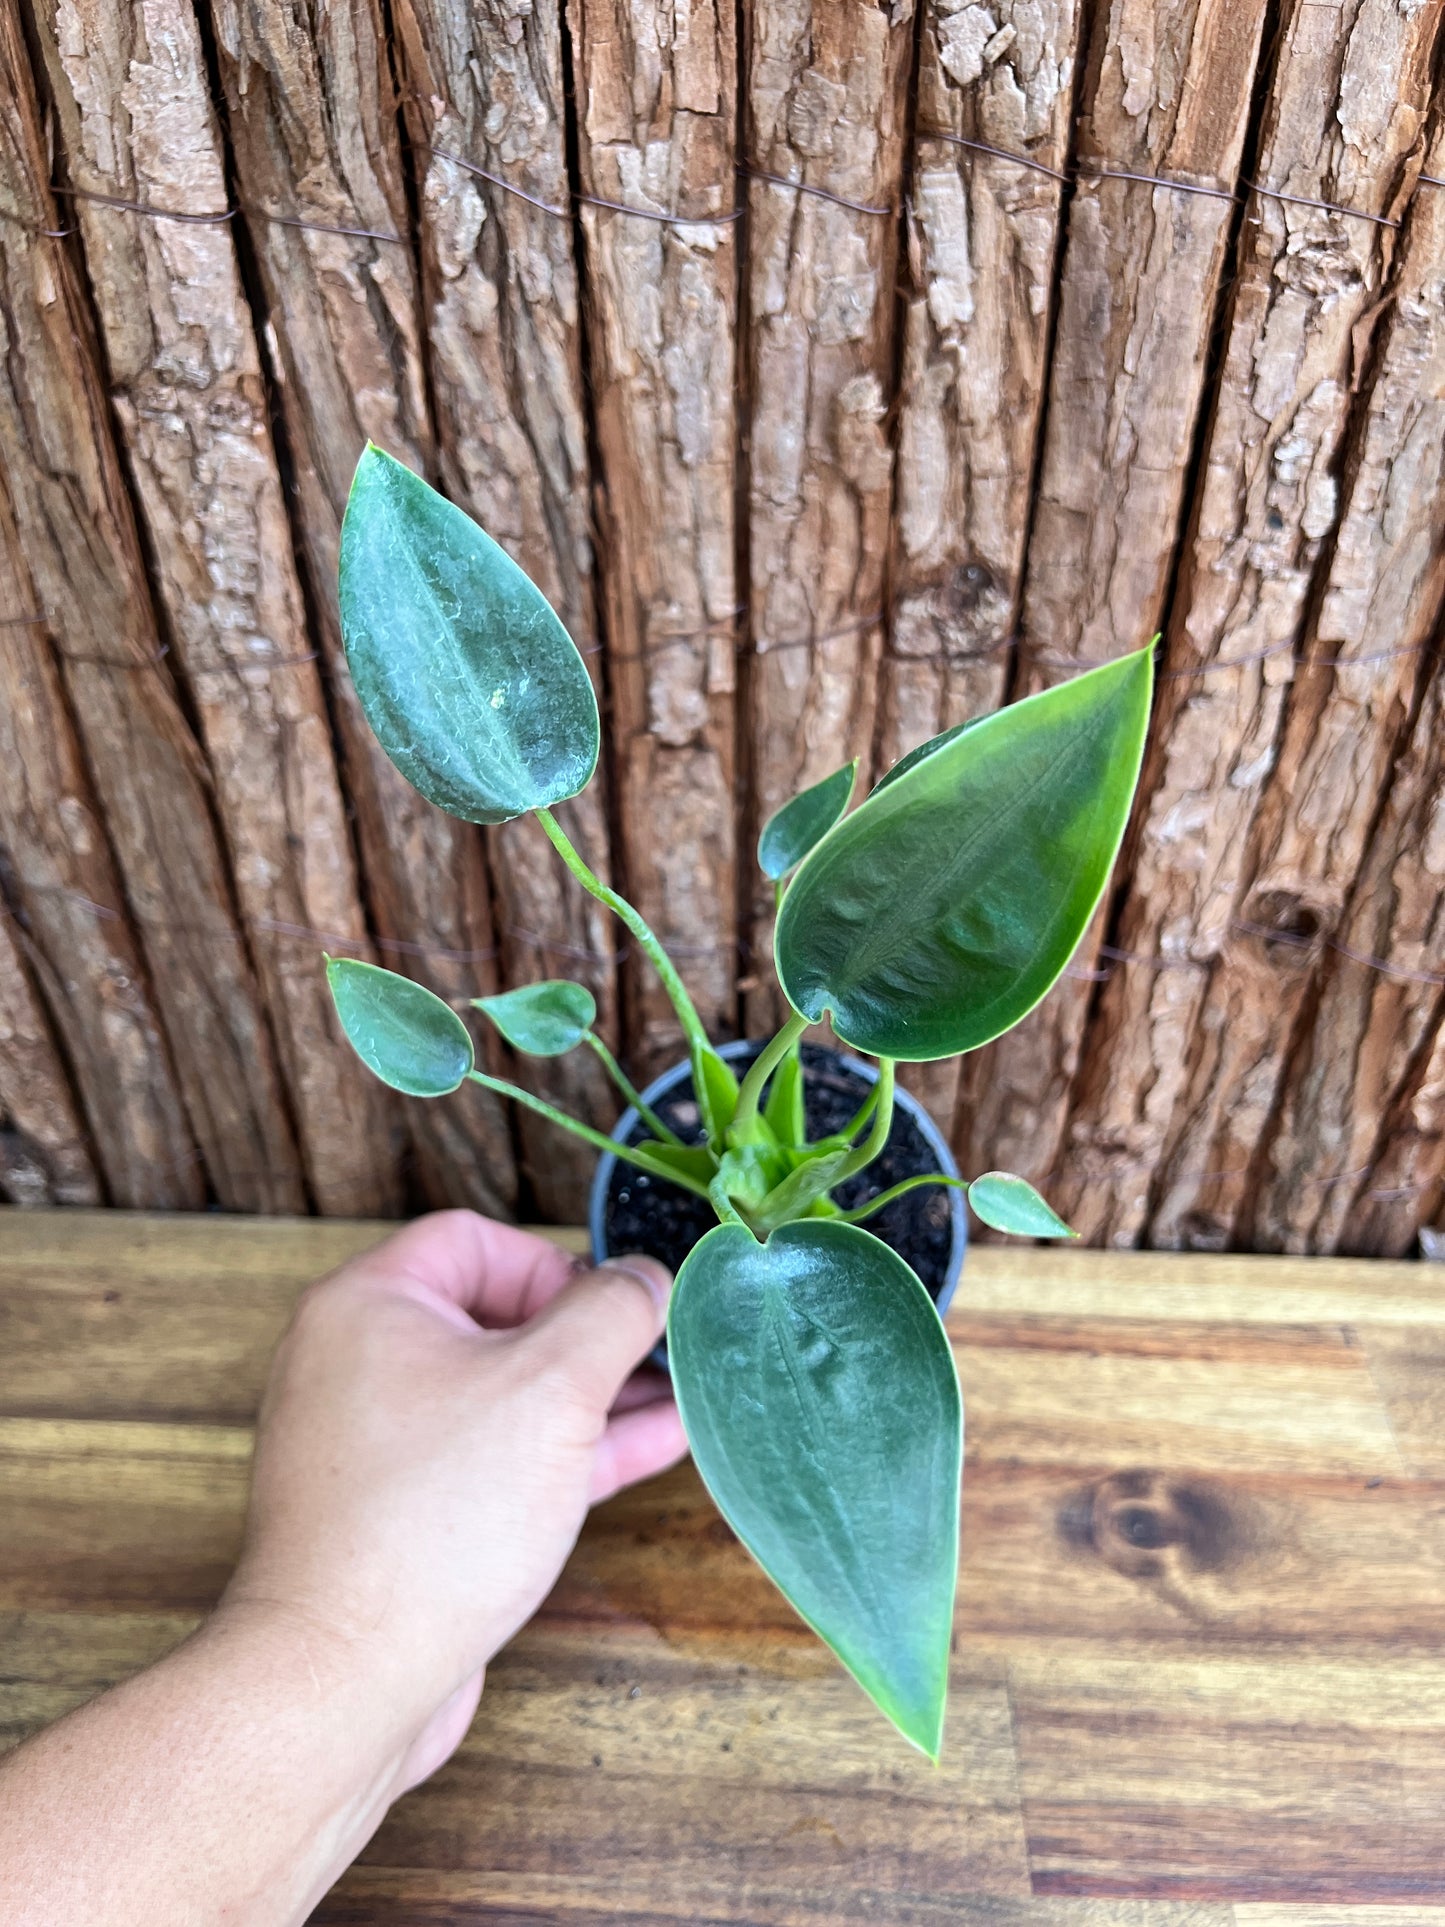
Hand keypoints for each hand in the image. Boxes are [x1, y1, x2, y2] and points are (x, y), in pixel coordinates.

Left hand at [220, 1210, 683, 1788]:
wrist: (345, 1680)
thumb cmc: (432, 1521)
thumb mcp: (550, 1388)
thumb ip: (610, 1313)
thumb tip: (645, 1276)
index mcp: (369, 1306)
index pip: (475, 1241)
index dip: (557, 1264)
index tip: (618, 1306)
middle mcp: (358, 1365)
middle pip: (494, 1319)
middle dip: (588, 1334)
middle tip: (662, 1350)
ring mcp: (379, 1446)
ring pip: (503, 1396)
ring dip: (591, 1395)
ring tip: (677, 1396)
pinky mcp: (404, 1516)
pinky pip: (494, 1458)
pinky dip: (565, 1449)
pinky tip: (649, 1446)